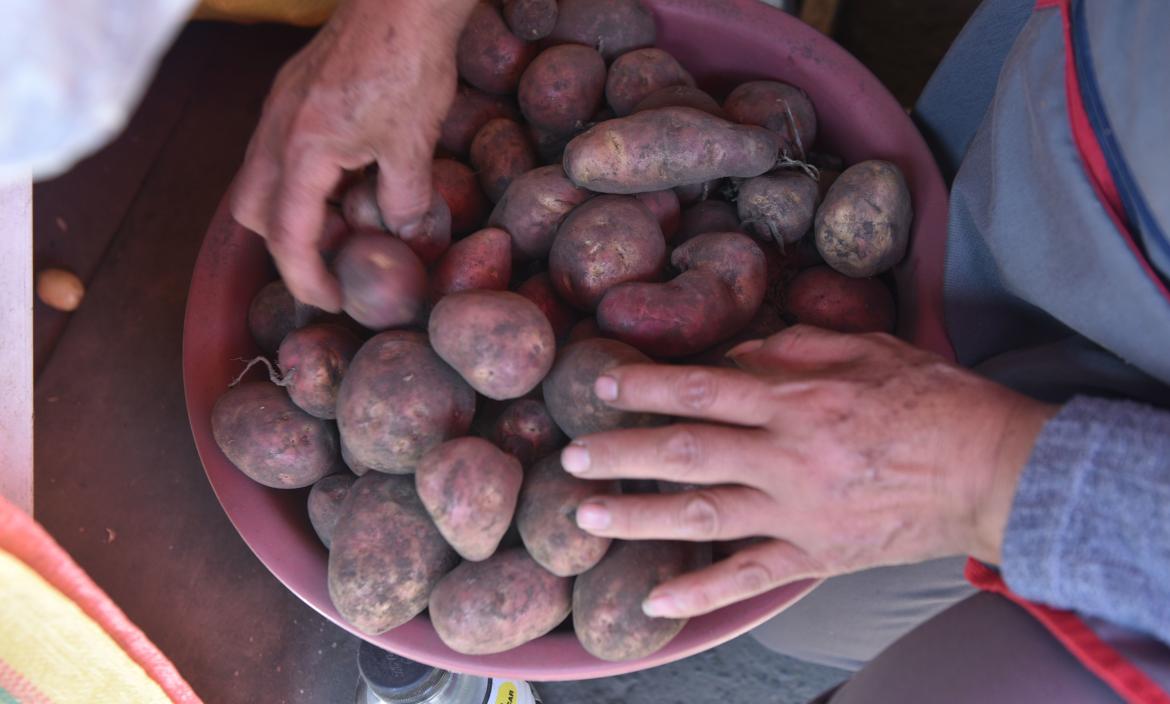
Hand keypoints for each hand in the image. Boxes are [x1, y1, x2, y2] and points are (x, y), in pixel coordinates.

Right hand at [231, 0, 476, 310]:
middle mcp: (276, 129)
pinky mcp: (293, 90)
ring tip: (346, 221)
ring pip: (263, 177)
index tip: (331, 300)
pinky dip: (303, 177)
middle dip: (288, 246)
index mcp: (301, 150)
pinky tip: (348, 176)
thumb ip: (402, 201)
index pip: (286, 236)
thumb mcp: (412, 146)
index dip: (306, 278)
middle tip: (334, 262)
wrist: (403, 0)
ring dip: (296, 209)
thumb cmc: (407, 64)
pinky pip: (279, 149)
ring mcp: (280, 107)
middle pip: (255, 210)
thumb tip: (402, 234)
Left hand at [560, 326, 1055, 618]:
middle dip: (622, 454)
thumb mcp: (863, 348)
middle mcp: (788, 456)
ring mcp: (799, 512)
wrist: (990, 468)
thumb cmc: (929, 398)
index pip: (704, 388)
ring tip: (585, 519)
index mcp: (798, 399)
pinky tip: (652, 602)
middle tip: (571, 457)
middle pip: (688, 452)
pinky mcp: (816, 556)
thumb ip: (790, 347)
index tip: (603, 385)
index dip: (647, 386)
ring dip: (638, 518)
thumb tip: (730, 353)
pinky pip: (748, 578)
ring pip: (703, 516)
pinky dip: (700, 593)